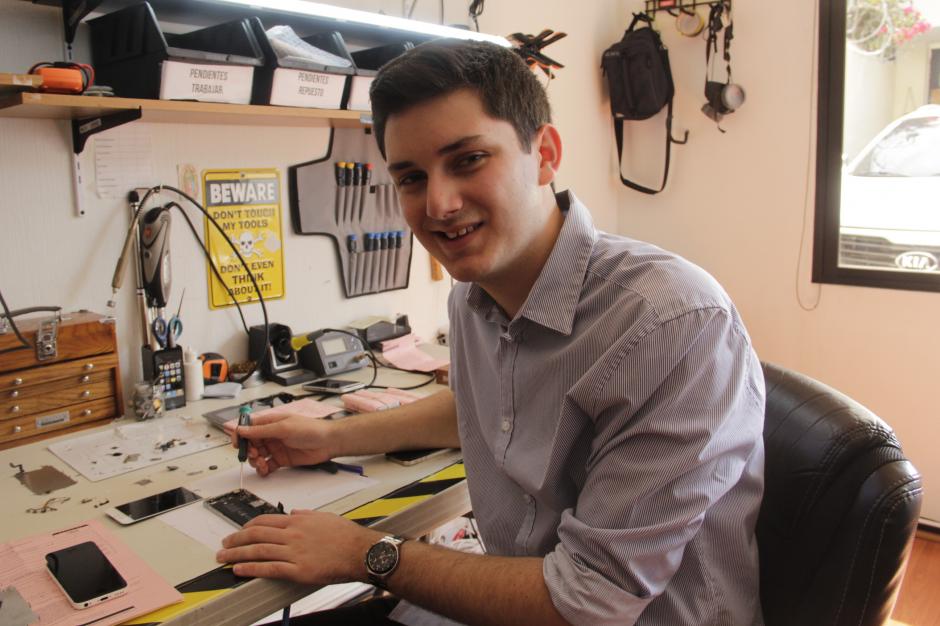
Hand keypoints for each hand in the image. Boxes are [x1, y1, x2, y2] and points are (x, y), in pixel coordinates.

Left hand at [216, 509, 381, 583]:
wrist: (361, 551)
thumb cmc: (347, 536)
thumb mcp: (325, 517)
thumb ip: (307, 515)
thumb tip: (294, 512)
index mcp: (298, 521)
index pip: (265, 520)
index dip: (247, 526)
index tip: (240, 530)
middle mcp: (293, 534)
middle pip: (256, 534)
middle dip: (236, 539)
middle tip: (224, 543)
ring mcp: (294, 552)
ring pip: (258, 550)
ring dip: (237, 553)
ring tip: (224, 557)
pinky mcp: (298, 569)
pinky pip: (269, 568)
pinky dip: (251, 568)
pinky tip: (240, 569)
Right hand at [224, 411, 335, 475]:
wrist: (328, 442)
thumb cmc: (311, 428)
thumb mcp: (284, 427)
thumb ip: (262, 430)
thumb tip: (243, 429)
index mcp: (270, 423)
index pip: (248, 427)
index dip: (240, 435)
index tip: (238, 444)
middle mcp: (271, 435)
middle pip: (251, 443)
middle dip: (249, 451)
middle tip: (255, 455)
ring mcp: (276, 447)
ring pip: (257, 456)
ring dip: (255, 461)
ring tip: (262, 464)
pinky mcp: (282, 459)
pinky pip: (267, 465)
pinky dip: (263, 469)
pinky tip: (265, 470)